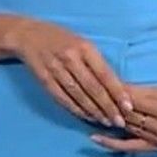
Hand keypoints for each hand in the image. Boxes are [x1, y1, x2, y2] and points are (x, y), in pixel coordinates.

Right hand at [3, 17, 133, 129]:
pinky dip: (74, 109)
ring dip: (93, 111)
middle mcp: (70, 57)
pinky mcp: (43, 78)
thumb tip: (116, 87)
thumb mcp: (82, 42)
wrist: (28, 35)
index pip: (104, 74)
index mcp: (84, 47)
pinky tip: (85, 116)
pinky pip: (61, 97)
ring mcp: (55, 68)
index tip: (128, 107)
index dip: (117, 92)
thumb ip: (96, 62)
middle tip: (119, 121)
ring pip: (77, 95)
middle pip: (92, 87)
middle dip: (107, 107)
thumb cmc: (61, 38)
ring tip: (105, 121)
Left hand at [91, 84, 156, 152]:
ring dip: (108, 123)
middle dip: (107, 109)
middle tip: (85, 100)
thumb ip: (139, 92)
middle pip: (127, 118)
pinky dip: (114, 143)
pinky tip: (97, 139)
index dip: (113, 97)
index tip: (95, 90)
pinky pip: (132, 146)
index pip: (131, 103)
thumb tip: (114, 87)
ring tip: (87, 114)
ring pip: (128, 129)